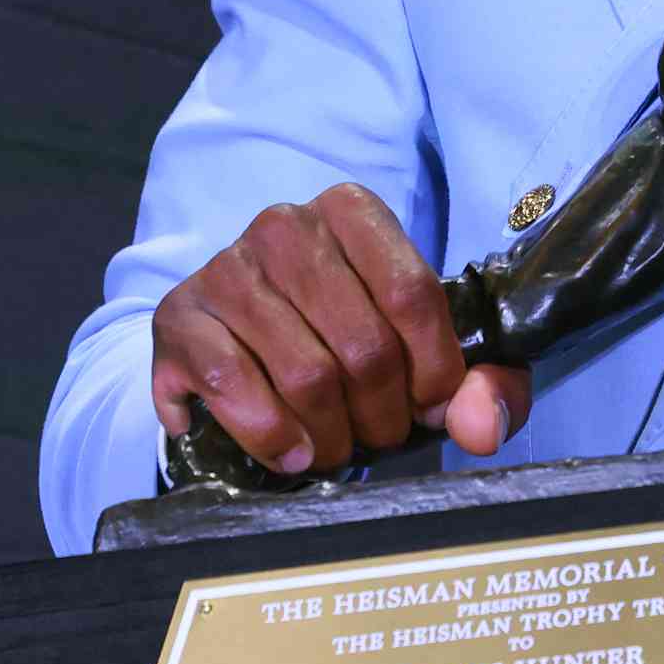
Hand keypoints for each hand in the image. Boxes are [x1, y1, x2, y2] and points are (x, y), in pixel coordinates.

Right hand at [152, 182, 531, 473]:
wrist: (235, 336)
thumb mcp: (427, 348)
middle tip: (378, 438)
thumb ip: (483, 383)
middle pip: (363, 345)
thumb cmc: (348, 334)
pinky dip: (269, 435)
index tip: (431, 409)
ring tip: (334, 449)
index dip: (433, 369)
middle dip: (381, 414)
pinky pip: (233, 388)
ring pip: (306, 376)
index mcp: (353, 211)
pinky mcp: (179, 317)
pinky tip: (286, 452)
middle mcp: (286, 226)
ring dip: (329, 437)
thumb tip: (482, 428)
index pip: (412, 294)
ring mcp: (227, 269)